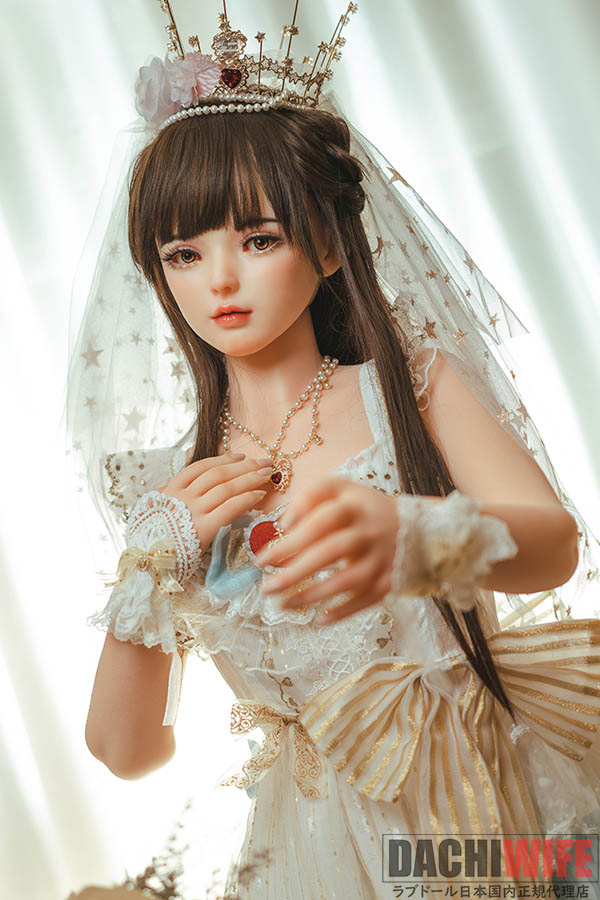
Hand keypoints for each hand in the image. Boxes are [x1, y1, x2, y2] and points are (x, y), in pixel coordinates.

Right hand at [155, 452, 274, 550]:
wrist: (148, 561)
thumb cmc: (154, 537)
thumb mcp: (155, 509)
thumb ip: (168, 494)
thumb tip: (172, 482)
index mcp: (172, 490)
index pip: (201, 467)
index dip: (223, 459)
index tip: (241, 456)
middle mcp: (184, 497)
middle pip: (219, 474)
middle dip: (245, 466)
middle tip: (265, 462)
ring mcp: (194, 512)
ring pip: (227, 488)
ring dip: (251, 478)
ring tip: (268, 474)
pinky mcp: (204, 529)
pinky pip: (229, 508)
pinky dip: (247, 498)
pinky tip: (260, 495)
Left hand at [252, 477, 398, 624]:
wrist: (418, 528)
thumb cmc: (364, 510)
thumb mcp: (342, 490)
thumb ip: (311, 497)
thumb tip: (283, 524)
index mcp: (354, 506)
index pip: (319, 521)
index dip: (291, 539)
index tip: (263, 557)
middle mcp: (369, 531)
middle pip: (330, 552)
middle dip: (295, 572)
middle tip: (266, 587)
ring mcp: (382, 558)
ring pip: (347, 581)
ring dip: (313, 595)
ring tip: (283, 604)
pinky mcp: (391, 580)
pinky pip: (366, 600)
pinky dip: (342, 612)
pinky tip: (318, 620)